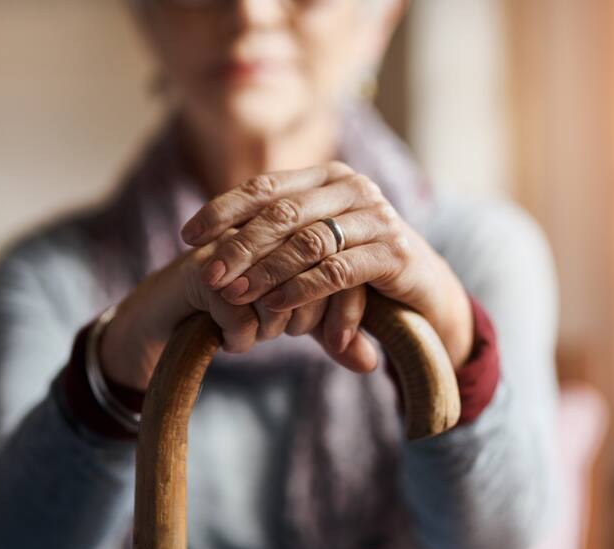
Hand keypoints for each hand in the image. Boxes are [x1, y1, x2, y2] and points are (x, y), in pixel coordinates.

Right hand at [99, 226, 373, 391]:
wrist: (167, 319)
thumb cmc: (238, 312)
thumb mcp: (295, 323)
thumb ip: (335, 336)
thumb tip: (372, 363)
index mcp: (295, 230)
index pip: (342, 262)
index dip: (347, 308)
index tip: (337, 340)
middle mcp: (265, 231)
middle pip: (315, 275)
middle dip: (309, 318)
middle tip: (287, 333)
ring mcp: (231, 247)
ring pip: (278, 293)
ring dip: (273, 327)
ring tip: (260, 336)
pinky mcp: (201, 271)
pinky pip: (240, 312)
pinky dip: (241, 337)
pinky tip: (233, 342)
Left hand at [181, 161, 474, 368]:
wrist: (425, 292)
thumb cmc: (358, 269)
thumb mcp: (315, 248)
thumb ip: (276, 241)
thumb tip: (207, 248)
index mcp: (328, 178)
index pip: (266, 187)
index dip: (223, 209)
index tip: (188, 236)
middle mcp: (353, 188)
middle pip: (282, 213)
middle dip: (238, 246)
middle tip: (207, 274)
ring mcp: (377, 217)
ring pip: (307, 241)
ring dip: (265, 270)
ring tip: (234, 294)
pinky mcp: (394, 252)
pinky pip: (337, 270)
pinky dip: (301, 289)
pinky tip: (274, 305)